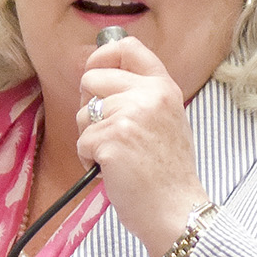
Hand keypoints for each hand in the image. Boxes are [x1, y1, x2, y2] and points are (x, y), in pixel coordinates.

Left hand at [73, 35, 211, 256]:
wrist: (175, 210)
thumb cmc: (167, 173)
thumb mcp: (167, 120)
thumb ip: (141, 95)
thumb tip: (98, 76)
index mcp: (164, 87)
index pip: (128, 47)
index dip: (102, 55)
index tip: (96, 74)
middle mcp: (149, 95)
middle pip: (92, 78)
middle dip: (89, 106)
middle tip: (107, 133)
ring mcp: (130, 116)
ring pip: (83, 113)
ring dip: (90, 138)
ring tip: (116, 157)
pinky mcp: (111, 140)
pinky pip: (82, 141)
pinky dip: (88, 159)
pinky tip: (111, 171)